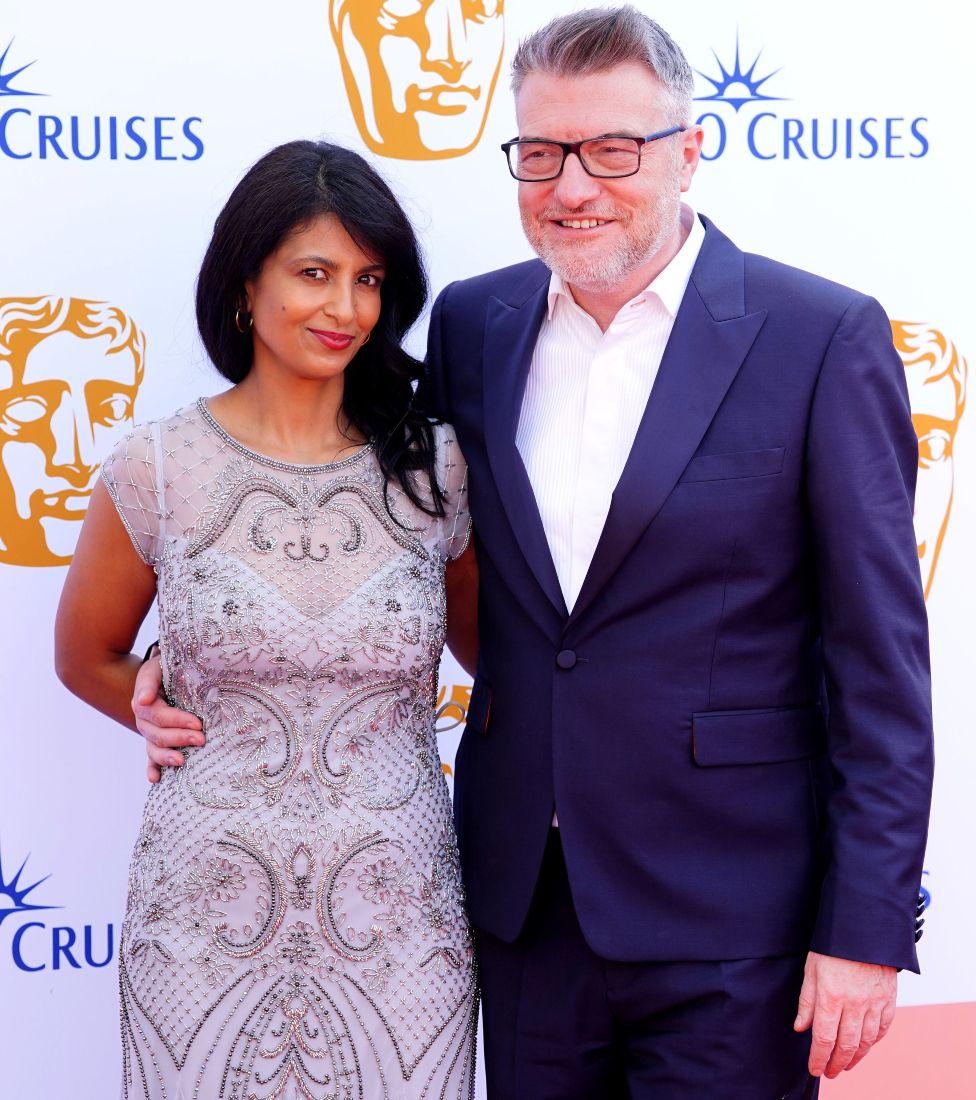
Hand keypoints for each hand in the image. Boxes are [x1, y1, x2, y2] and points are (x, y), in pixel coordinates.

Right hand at [131, 650, 203, 783]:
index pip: (158, 714)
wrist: (172, 670)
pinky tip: (156, 779)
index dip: (177, 720)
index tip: (197, 723)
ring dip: (166, 756)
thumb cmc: (170, 666)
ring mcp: (149, 731)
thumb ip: (150, 680)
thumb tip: (142, 700)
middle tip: (201, 738)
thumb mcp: (160, 666)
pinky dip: (152, 769)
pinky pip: (150, 758)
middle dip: (179, 738)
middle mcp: (144, 718)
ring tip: (182, 760)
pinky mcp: (156, 741)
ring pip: (153, 748)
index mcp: (144, 700)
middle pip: (157, 733)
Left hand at [794, 951, 896, 1077]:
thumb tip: (800, 1028)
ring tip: (845, 1064)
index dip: (818, 1058)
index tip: (814, 1069)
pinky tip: (865, 1046)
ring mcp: (874, 1003)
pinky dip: (873, 1041)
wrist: (863, 926)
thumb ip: (807, 1002)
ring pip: (866, 1041)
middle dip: (836, 1063)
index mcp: (831, 996)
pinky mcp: (888, 999)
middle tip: (829, 1072)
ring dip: (855, 1057)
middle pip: (845, 1045)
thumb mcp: (811, 969)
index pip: (823, 1038)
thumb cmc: (833, 945)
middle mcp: (854, 1004)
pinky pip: (882, 1028)